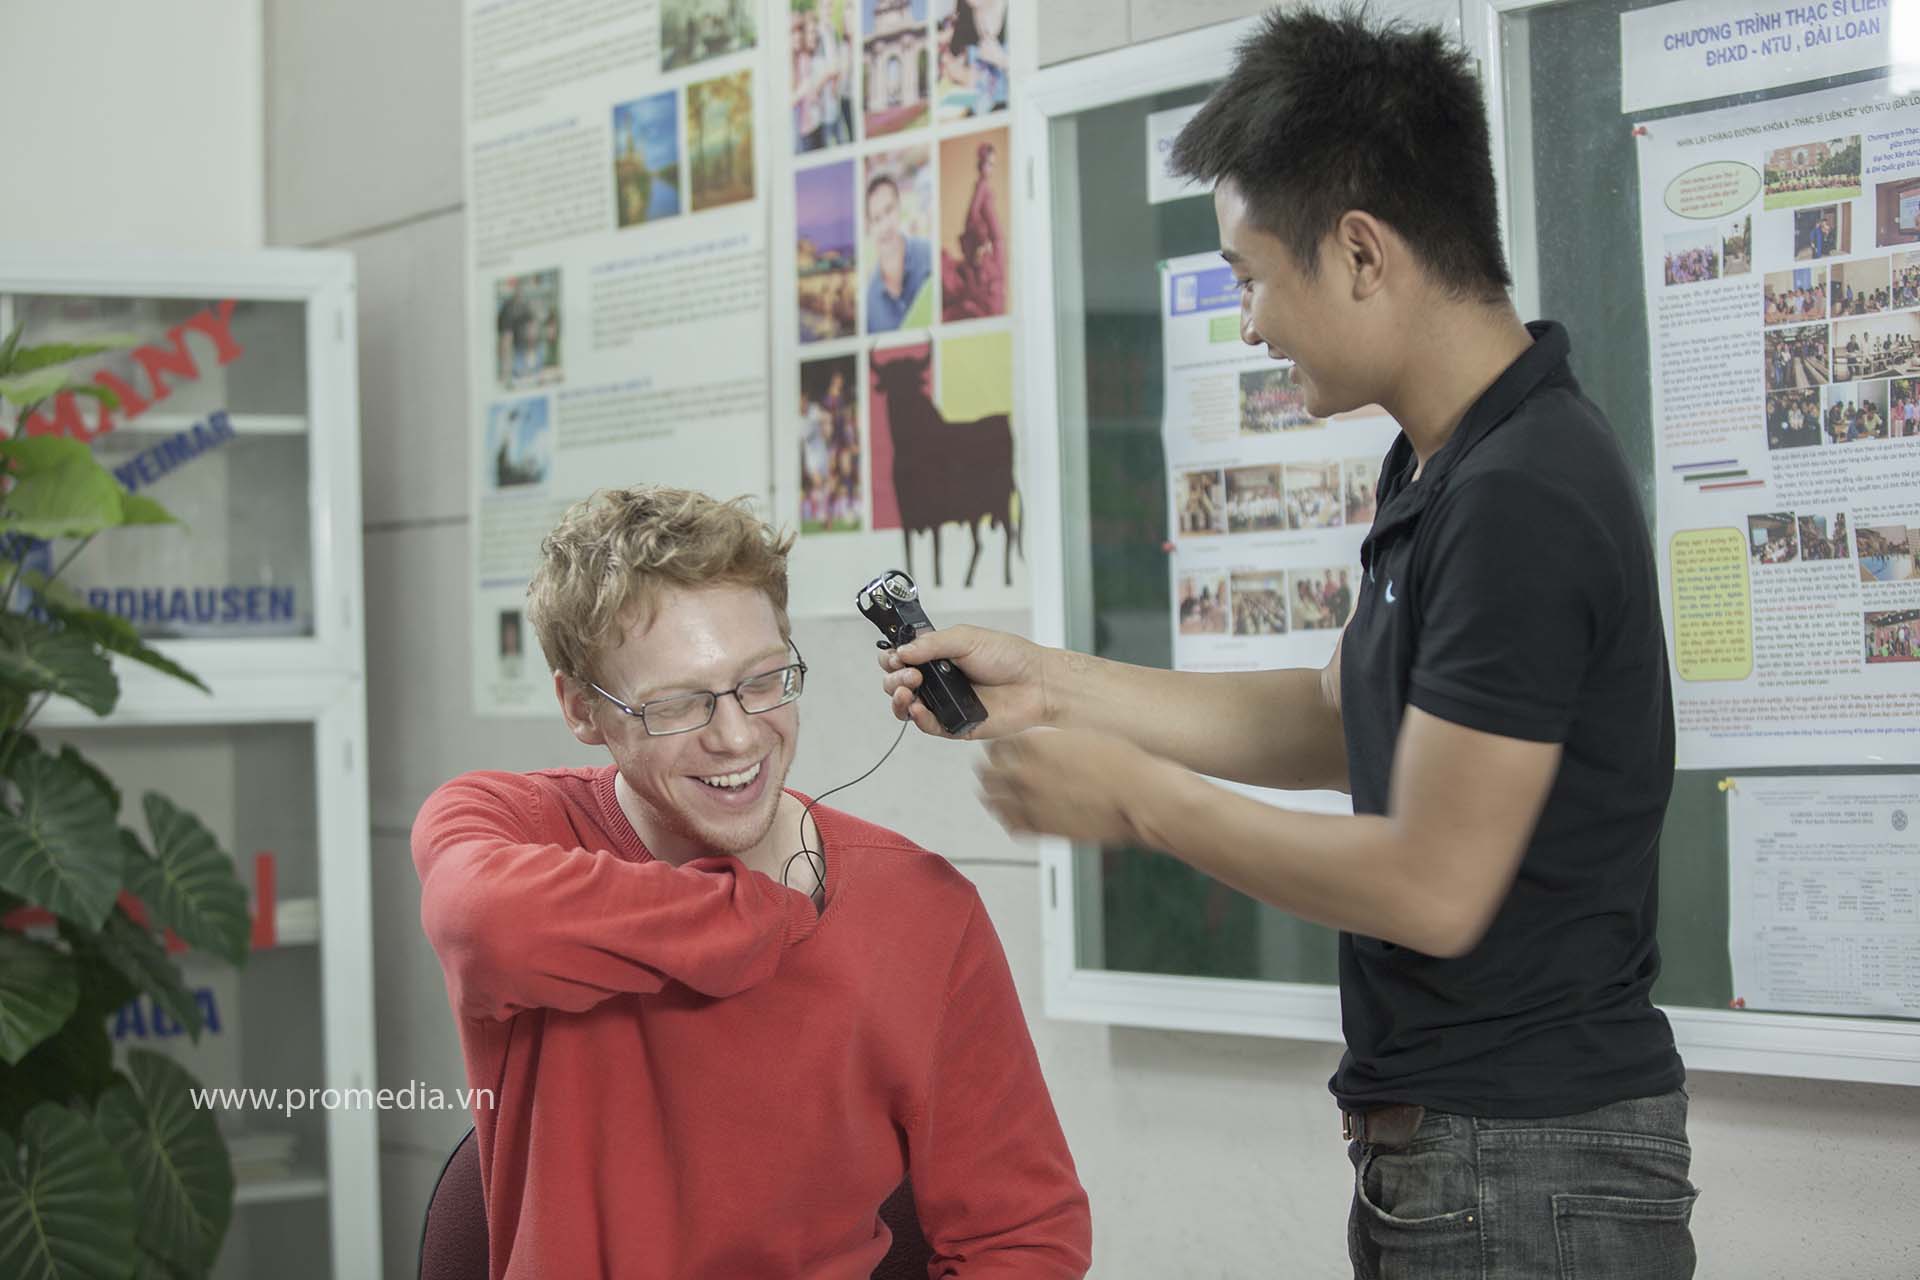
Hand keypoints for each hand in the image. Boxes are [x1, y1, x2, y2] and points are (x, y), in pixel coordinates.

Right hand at [877, 624, 1051, 739]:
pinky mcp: (955, 725)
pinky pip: (928, 726)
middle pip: (899, 683)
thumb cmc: (1011, 657)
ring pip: (908, 707)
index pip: (902, 658)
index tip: (895, 656)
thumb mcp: (967, 638)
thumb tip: (902, 650)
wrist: (1038, 683)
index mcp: (939, 656)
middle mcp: (939, 680)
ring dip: (899, 699)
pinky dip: (918, 719)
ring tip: (907, 691)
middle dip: (894, 678)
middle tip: (909, 673)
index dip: (892, 658)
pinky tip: (918, 708)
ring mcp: (946, 703)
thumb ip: (932, 643)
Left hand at [975, 729, 1159, 843]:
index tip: (1003, 749)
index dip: (1000, 747)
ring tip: (997, 792)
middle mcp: (1026, 774)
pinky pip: (1011, 825)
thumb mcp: (1082, 735)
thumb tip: (1040, 742)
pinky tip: (1013, 814)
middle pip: (986, 772)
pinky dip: (1009, 819)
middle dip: (990, 769)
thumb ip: (1051, 740)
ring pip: (991, 799)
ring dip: (993, 793)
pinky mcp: (1042, 829)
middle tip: (993, 769)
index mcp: (1034, 746)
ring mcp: (1031, 804)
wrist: (1138, 797)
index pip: (997, 745)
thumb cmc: (1121, 765)